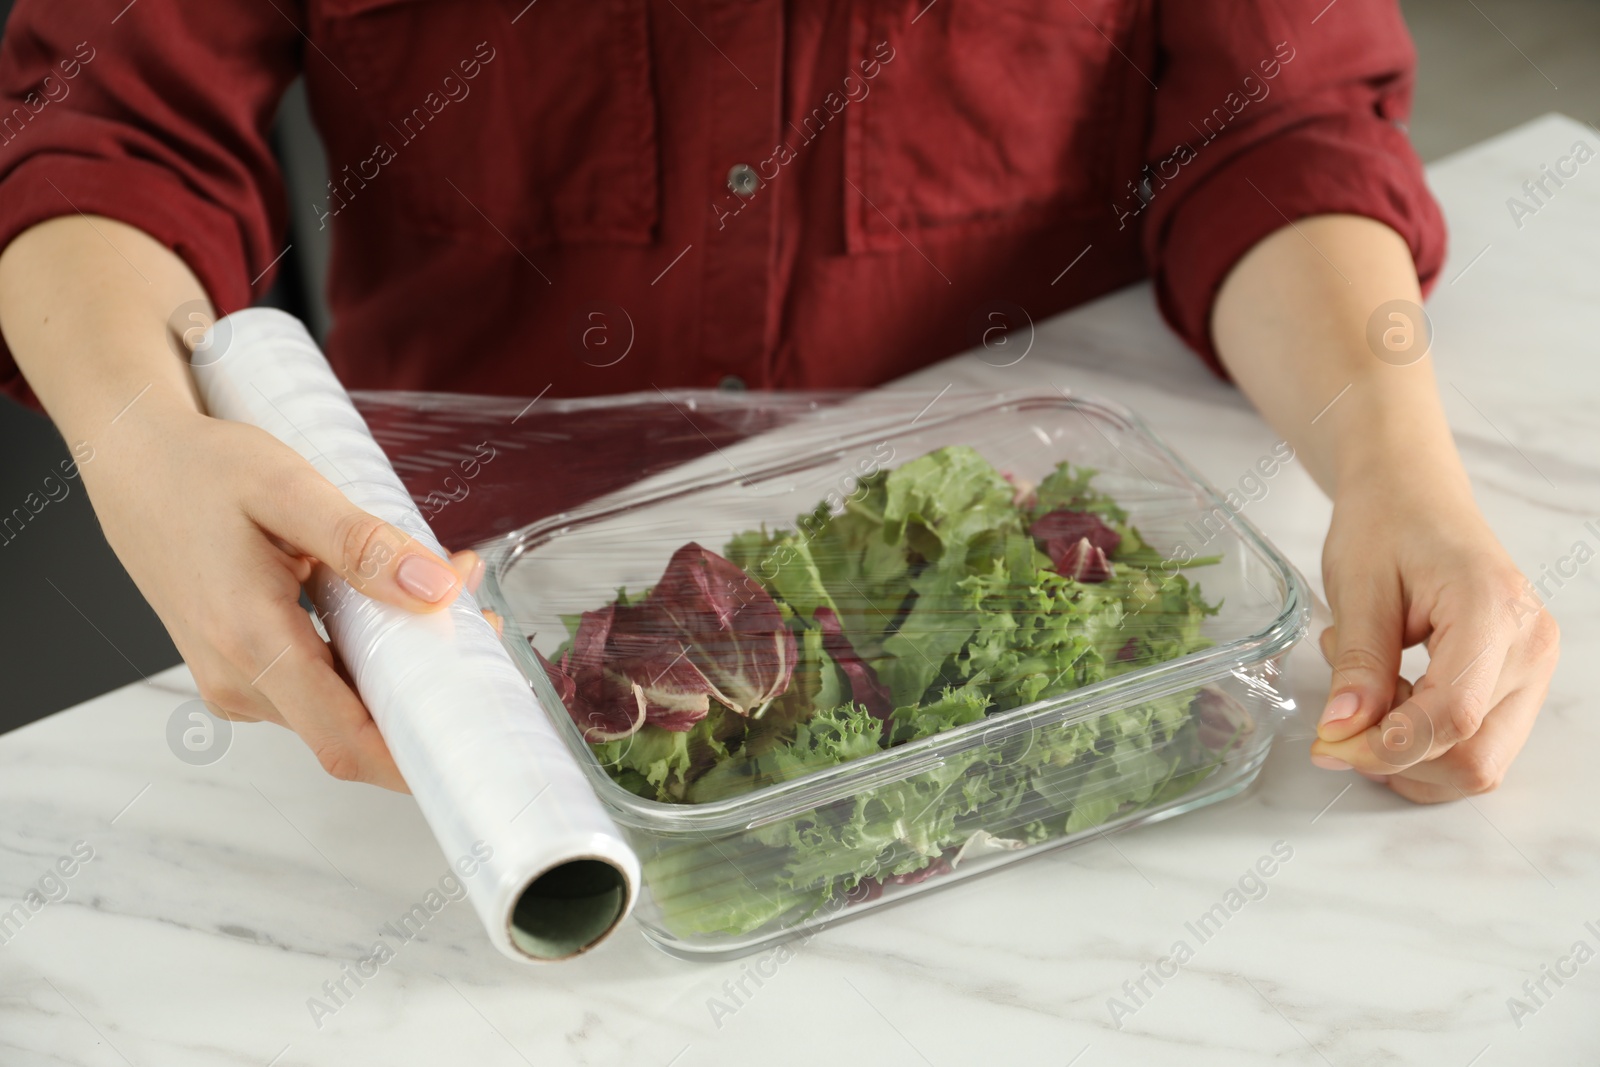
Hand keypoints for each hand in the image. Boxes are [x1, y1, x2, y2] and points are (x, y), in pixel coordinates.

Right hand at [84, 405, 486, 790]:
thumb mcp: (289, 489)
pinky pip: (317, 687)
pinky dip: (365, 658)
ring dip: (399, 669)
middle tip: (475, 622)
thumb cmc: (199, 471)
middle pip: (355, 729)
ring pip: (339, 708)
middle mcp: (239, 680)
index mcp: (251, 643)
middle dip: (426, 691)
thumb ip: (364, 545)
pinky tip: (391, 605)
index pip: (348, 741)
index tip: (474, 739)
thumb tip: (433, 589)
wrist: (132, 463)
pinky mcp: (241, 671)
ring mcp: (235, 682)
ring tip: (443, 594)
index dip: (416, 755)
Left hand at [1307, 466, 1559, 801]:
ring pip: (1478, 763)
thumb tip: (1342, 732)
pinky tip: (1392, 696)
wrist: (1412, 494)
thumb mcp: (1357, 588)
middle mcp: (1530, 647)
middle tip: (1341, 715)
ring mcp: (1533, 667)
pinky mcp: (1519, 680)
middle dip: (1397, 760)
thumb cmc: (1385, 523)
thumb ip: (1358, 665)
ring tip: (1368, 688)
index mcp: (1493, 612)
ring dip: (1409, 752)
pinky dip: (1424, 741)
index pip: (1452, 719)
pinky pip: (1477, 742)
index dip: (1385, 748)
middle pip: (1476, 759)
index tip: (1328, 743)